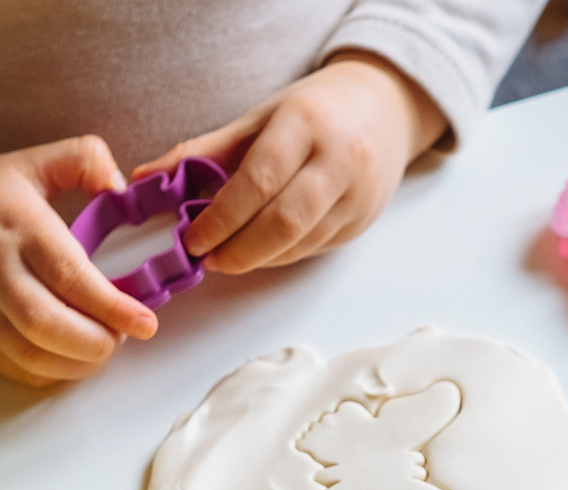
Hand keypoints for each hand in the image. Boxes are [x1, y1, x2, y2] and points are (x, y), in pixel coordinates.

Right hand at [0, 137, 158, 386]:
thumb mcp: (34, 164)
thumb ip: (83, 162)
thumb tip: (119, 187)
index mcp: (18, 225)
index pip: (69, 276)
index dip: (112, 308)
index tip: (146, 323)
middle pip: (45, 324)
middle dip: (95, 342)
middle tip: (122, 336)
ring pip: (28, 352)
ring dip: (76, 362)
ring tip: (101, 344)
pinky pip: (13, 365)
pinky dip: (50, 371)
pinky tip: (71, 356)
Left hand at [133, 54, 446, 274]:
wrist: (382, 112)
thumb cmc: (314, 113)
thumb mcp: (259, 119)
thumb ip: (205, 151)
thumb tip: (147, 178)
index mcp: (305, 126)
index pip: (259, 181)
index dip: (222, 218)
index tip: (193, 239)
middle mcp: (338, 163)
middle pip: (285, 222)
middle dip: (240, 250)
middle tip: (208, 260)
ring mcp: (356, 197)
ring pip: (301, 243)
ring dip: (258, 258)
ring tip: (226, 258)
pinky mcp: (361, 223)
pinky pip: (314, 249)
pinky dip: (280, 256)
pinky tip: (258, 252)